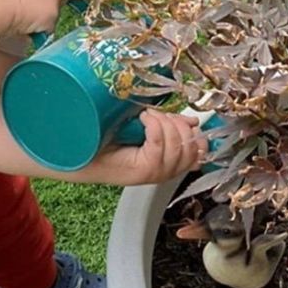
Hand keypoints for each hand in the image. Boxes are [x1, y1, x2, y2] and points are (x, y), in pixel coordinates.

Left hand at [92, 109, 206, 185]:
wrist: (86, 152)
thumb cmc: (113, 139)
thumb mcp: (150, 128)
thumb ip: (171, 125)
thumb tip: (193, 121)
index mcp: (172, 162)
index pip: (200, 150)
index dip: (196, 132)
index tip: (184, 119)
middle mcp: (168, 171)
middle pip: (191, 146)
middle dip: (178, 124)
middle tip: (158, 114)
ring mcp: (157, 173)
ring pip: (177, 144)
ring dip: (163, 122)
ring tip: (146, 115)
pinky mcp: (144, 171)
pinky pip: (159, 143)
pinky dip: (153, 126)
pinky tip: (142, 119)